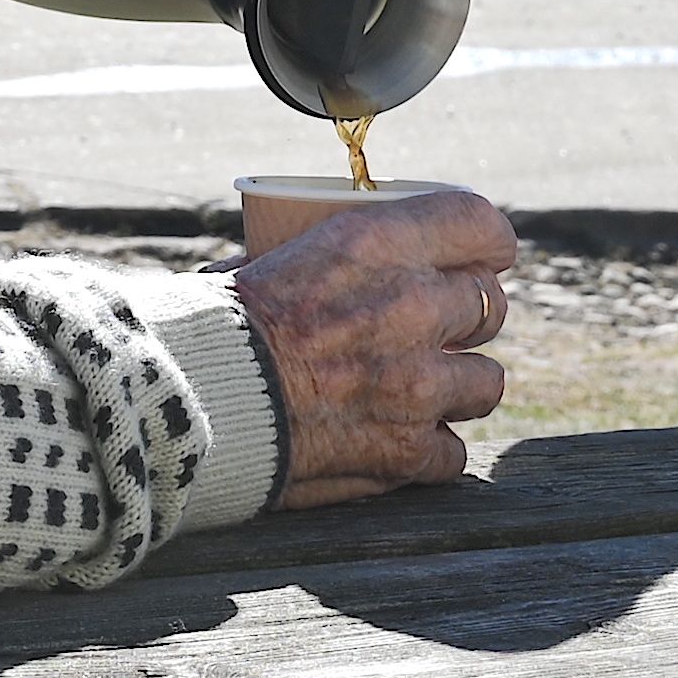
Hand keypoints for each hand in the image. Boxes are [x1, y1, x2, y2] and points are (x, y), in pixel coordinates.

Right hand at [232, 187, 519, 503]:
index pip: (479, 224)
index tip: (482, 256)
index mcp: (375, 243)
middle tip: (431, 330)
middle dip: (464, 318)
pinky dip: (426, 453)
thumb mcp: (267, 257)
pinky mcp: (407, 450)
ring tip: (416, 392)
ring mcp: (417, 384)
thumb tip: (337, 257)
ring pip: (486, 382)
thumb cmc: (211, 328)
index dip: (488, 243)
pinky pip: (453, 453)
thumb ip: (326, 257)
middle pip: (489, 305)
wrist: (188, 406)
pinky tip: (391, 442)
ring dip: (456, 388)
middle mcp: (410, 306)